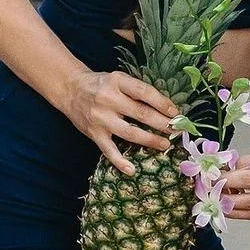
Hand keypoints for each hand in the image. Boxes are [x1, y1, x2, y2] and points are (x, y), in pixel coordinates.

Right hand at [64, 67, 179, 173]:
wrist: (71, 89)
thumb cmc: (102, 85)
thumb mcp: (119, 79)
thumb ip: (138, 91)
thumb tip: (167, 108)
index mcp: (117, 81)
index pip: (144, 92)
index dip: (162, 102)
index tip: (176, 112)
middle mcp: (108, 99)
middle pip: (141, 113)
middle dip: (162, 123)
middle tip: (178, 130)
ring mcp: (100, 118)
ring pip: (129, 132)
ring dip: (150, 140)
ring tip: (165, 144)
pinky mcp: (94, 133)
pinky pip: (108, 150)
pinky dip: (120, 161)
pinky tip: (131, 170)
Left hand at [221, 138, 249, 221]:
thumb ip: (245, 161)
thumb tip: (220, 173)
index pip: (246, 163)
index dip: (226, 170)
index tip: (213, 173)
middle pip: (248, 181)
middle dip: (224, 184)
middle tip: (210, 186)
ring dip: (229, 202)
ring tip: (215, 200)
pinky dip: (238, 214)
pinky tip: (227, 211)